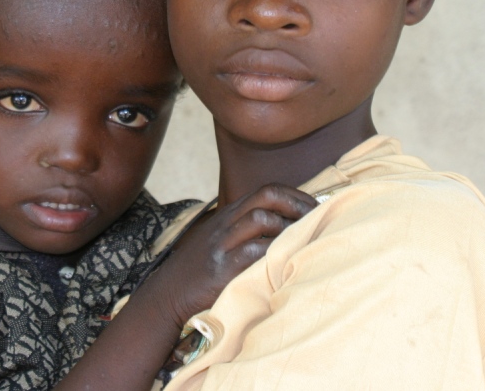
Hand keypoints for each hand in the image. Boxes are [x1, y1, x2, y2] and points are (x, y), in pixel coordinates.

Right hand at [148, 184, 316, 327]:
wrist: (167, 294)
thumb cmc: (200, 269)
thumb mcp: (220, 240)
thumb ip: (246, 229)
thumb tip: (287, 226)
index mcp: (229, 214)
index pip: (268, 190)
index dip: (296, 195)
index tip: (317, 208)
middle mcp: (226, 223)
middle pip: (266, 196)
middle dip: (298, 204)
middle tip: (318, 219)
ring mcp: (222, 244)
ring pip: (260, 219)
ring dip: (287, 227)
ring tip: (304, 240)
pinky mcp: (221, 269)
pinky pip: (251, 252)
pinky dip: (273, 254)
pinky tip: (286, 261)